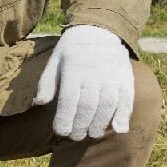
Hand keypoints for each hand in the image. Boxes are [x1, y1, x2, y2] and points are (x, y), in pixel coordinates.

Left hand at [33, 24, 133, 139]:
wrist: (99, 30)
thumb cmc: (72, 51)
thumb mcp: (54, 61)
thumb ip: (47, 82)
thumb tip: (39, 103)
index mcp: (73, 70)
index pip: (69, 99)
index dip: (65, 118)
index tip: (61, 132)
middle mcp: (94, 74)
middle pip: (88, 106)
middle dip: (81, 125)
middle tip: (75, 136)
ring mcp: (112, 76)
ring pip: (107, 105)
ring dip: (100, 124)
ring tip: (92, 134)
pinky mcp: (126, 78)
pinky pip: (127, 99)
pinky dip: (124, 115)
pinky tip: (119, 129)